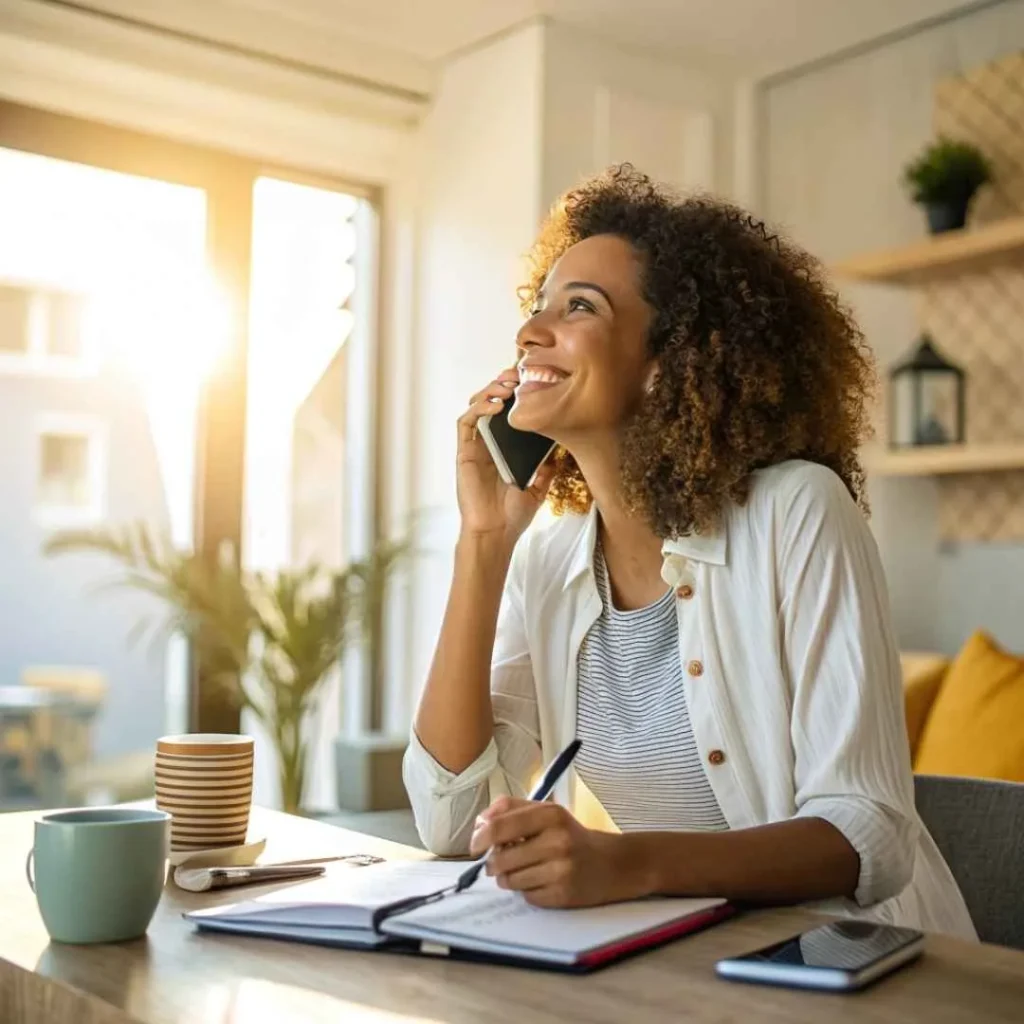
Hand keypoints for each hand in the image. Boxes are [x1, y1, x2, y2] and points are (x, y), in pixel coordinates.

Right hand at [456, 369, 554, 543]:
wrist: (496, 532)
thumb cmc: (514, 513)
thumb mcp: (540, 485)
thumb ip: (547, 466)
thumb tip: (561, 448)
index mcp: (505, 446)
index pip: (508, 411)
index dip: (517, 392)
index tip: (533, 380)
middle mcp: (488, 442)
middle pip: (491, 401)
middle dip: (504, 383)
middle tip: (519, 373)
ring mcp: (475, 446)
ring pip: (476, 406)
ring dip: (491, 390)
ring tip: (508, 385)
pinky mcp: (464, 452)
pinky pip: (466, 422)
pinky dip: (478, 408)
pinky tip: (495, 405)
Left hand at [469, 797, 643, 907]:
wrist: (612, 864)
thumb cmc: (571, 835)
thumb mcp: (546, 812)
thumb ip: (511, 808)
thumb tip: (480, 821)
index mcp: (550, 815)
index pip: (500, 826)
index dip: (480, 838)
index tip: (474, 846)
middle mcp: (557, 841)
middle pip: (501, 859)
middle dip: (493, 863)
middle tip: (499, 861)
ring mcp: (561, 870)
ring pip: (511, 880)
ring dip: (508, 878)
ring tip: (523, 870)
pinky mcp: (563, 895)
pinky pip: (526, 897)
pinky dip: (527, 891)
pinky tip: (541, 882)